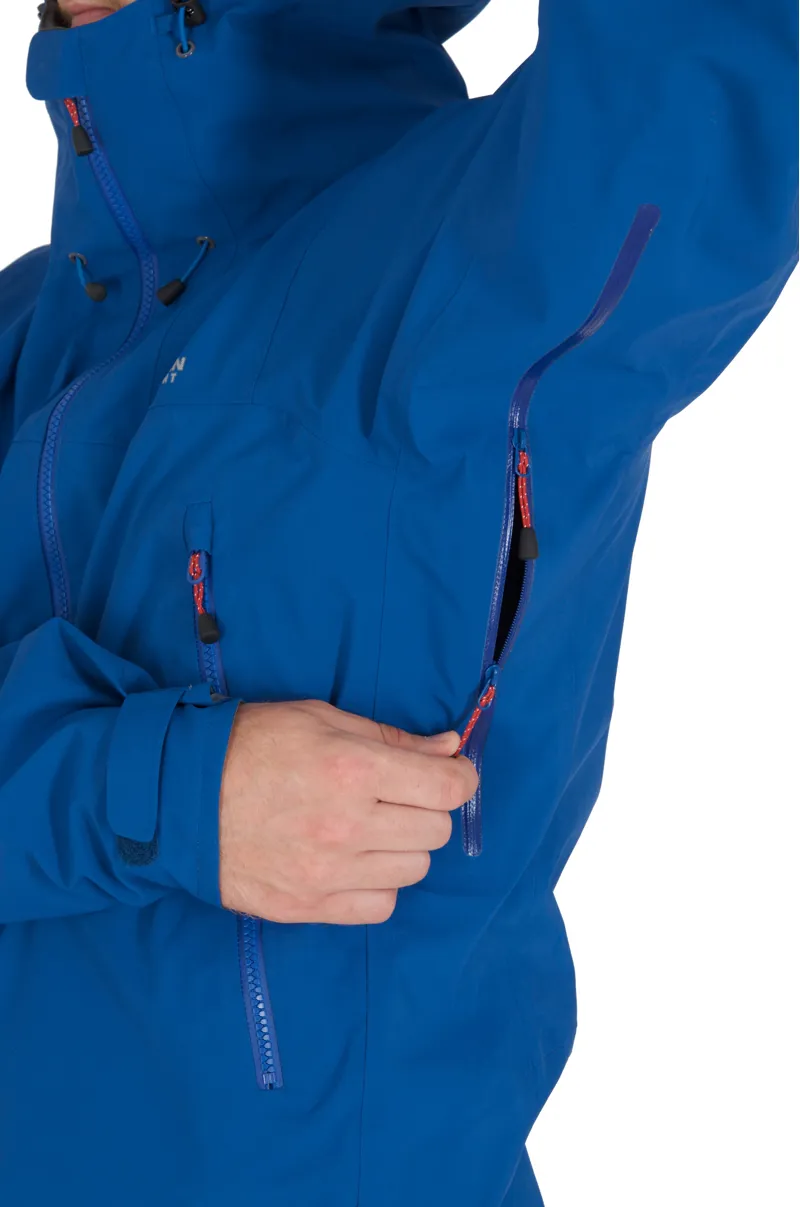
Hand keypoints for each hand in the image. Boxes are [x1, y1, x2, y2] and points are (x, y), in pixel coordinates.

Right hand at [218, 699, 476, 924]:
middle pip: (436, 831)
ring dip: (404, 846)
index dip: (460, 778)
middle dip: (428, 808)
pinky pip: (380, 906)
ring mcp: (328, 872)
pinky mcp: (307, 906)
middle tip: (400, 795)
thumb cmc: (251, 744)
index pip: (448, 788)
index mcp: (353, 769)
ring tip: (372, 827)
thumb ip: (391, 738)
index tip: (450, 773)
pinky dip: (378, 884)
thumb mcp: (321, 718)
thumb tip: (449, 750)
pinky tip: (355, 860)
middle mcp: (348, 826)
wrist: (180, 796)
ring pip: (414, 870)